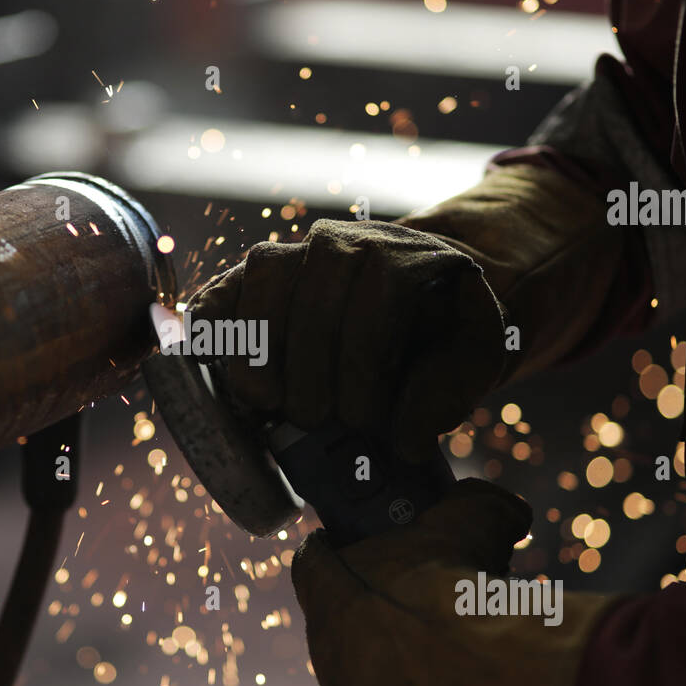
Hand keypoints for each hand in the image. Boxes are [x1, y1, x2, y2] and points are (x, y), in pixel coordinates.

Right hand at [186, 220, 507, 462]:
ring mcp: (299, 250)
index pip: (373, 314)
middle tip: (315, 419)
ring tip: (264, 403)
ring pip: (265, 286)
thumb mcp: (474, 356)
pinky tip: (213, 364)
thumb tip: (405, 443)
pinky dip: (212, 326)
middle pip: (314, 307)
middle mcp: (350, 243)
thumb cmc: (445, 330)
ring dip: (257, 352)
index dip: (362, 377)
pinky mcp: (260, 272)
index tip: (363, 421)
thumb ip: (450, 393)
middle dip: (310, 375)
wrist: (422, 286)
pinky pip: (225, 288)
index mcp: (409, 260)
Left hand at [290, 478, 616, 685]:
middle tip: (428, 601)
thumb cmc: (457, 589)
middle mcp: (327, 649)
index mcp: (328, 587)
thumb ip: (475, 505)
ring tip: (454, 651)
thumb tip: (501, 507)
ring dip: (402, 661)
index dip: (337, 549)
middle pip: (343, 620)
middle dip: (381, 609)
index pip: (313, 560)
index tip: (360, 545)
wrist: (474, 682)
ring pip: (369, 673)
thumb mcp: (471, 519)